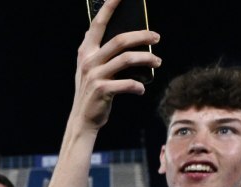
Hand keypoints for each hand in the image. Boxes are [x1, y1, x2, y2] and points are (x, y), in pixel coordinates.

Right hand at [72, 0, 161, 130]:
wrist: (83, 120)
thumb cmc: (92, 93)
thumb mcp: (89, 69)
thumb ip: (96, 52)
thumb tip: (102, 34)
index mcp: (85, 51)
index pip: (98, 23)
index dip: (109, 7)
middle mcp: (89, 60)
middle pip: (120, 40)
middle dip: (142, 36)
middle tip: (156, 37)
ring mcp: (94, 75)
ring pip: (127, 59)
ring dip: (147, 59)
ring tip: (157, 61)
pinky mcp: (102, 90)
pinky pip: (127, 83)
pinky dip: (138, 86)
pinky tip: (141, 89)